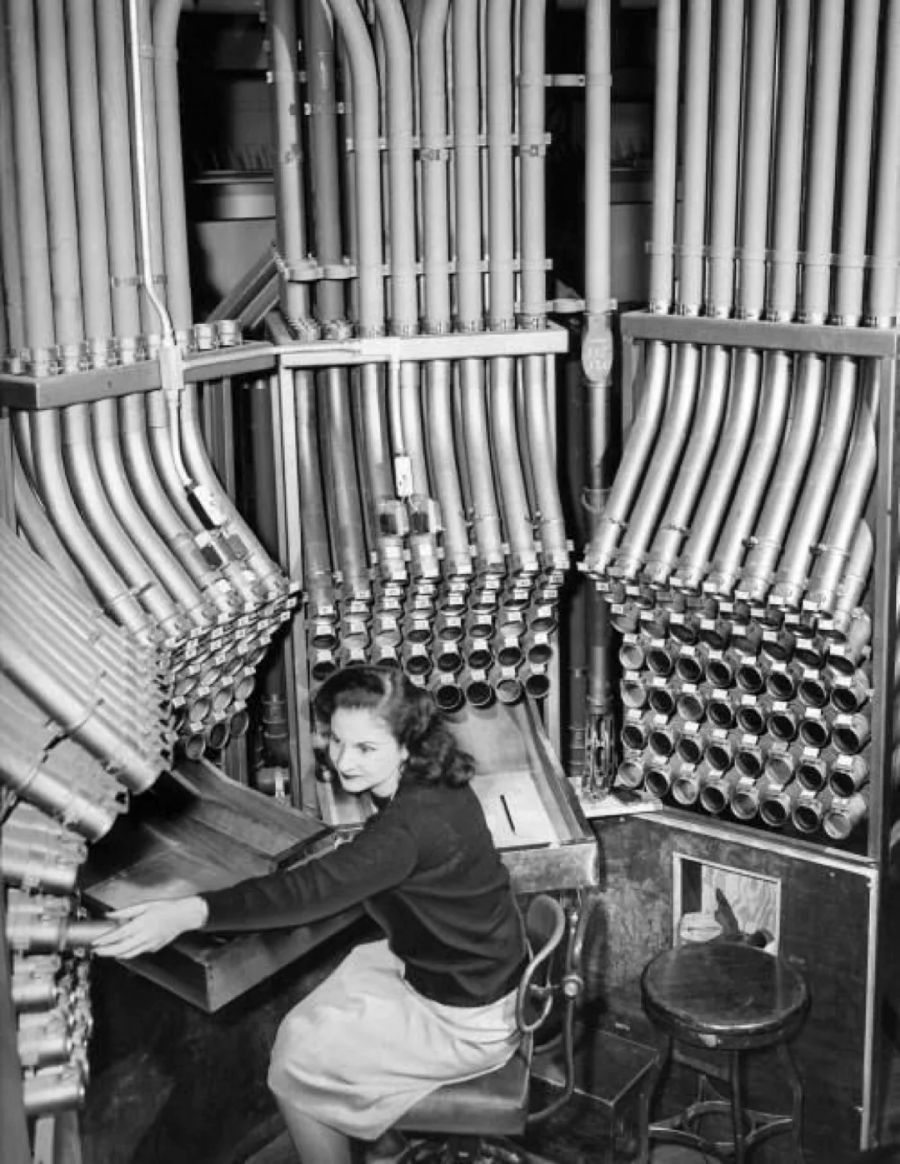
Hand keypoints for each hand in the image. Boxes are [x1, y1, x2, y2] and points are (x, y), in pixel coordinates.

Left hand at [91, 896, 207, 958]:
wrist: (184, 916)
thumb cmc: (166, 908)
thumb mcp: (144, 905)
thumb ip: (125, 912)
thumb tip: (110, 915)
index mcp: (141, 924)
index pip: (118, 935)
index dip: (105, 940)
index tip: (96, 942)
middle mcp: (144, 937)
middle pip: (120, 949)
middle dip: (106, 952)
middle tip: (96, 951)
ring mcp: (149, 944)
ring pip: (128, 954)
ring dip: (115, 954)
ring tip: (106, 952)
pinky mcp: (153, 948)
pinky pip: (137, 953)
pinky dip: (127, 953)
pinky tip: (122, 950)